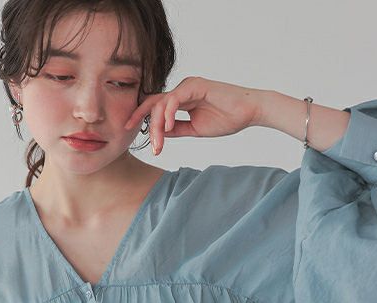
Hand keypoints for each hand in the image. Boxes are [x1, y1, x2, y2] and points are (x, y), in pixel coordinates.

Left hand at [124, 76, 262, 155]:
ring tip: (158, 143)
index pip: (155, 106)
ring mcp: (188, 86)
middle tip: (141, 139)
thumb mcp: (195, 129)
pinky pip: (174, 99)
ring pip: (162, 103)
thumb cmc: (227, 118)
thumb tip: (160, 133)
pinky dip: (168, 113)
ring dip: (158, 125)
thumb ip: (177, 129)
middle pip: (154, 104)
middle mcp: (182, 90)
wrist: (248, 112)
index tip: (128, 129)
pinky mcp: (195, 85)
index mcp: (181, 100)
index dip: (141, 117)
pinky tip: (168, 127)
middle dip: (143, 122)